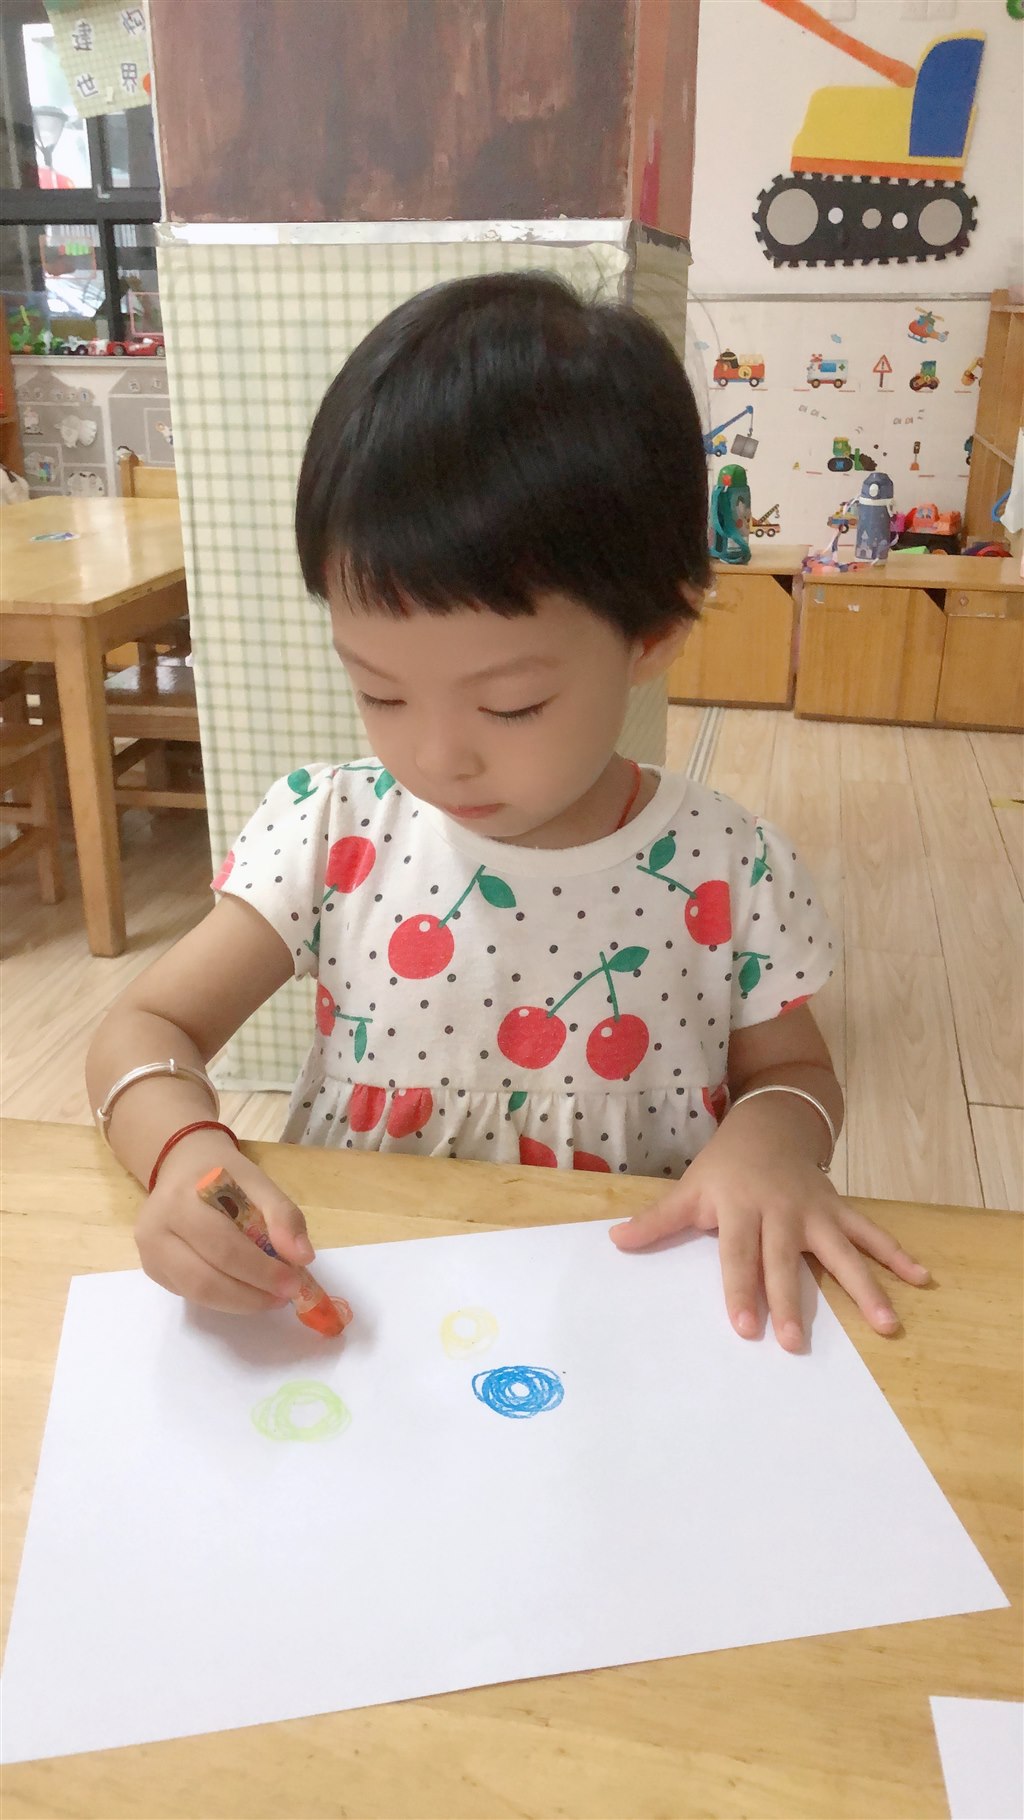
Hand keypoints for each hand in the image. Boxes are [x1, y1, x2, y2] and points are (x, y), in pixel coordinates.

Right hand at [135, 1133, 315, 1313]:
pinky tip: (244, 1288)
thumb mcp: (258, 1181)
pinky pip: (190, 1293)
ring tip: (269, 1297)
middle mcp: (156, 1229)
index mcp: (181, 1200)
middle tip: (284, 1296)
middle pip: (205, 1279)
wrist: (183, 1163)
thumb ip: (283, 1215)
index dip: (260, 1271)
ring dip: (239, 1303)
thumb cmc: (223, 1173)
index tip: (294, 1283)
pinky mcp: (151, 1269)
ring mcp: (148, 1253)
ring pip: (196, 1294)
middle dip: (251, 1294)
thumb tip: (303, 1258)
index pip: (223, 1246)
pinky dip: (223, 1298)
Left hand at [608, 1130, 929, 1351]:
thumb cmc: (726, 1166)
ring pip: (841, 1252)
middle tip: (795, 1343)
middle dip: (790, 1301)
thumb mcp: (690, 1189)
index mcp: (740, 1208)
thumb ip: (657, 1221)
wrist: (770, 1123)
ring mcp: (816, 1211)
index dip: (740, 1289)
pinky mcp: (840, 1210)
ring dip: (865, 1288)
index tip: (745, 1328)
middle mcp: (781, 1211)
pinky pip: (872, 1233)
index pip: (738, 1254)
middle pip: (785, 1261)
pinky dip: (897, 1255)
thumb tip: (615, 1243)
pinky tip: (921, 1280)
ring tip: (886, 1324)